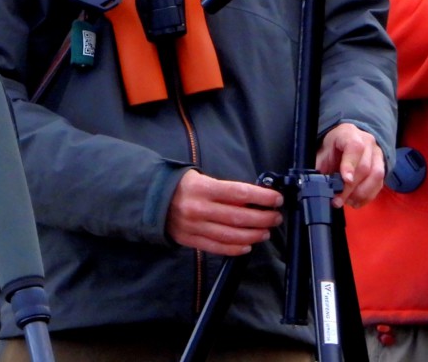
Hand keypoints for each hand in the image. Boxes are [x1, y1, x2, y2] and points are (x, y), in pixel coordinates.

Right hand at [166, 170, 282, 255]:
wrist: (152, 200)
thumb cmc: (182, 186)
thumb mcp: (201, 178)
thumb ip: (225, 190)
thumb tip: (253, 198)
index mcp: (203, 188)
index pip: (239, 193)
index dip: (261, 197)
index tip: (276, 199)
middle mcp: (199, 209)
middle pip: (239, 217)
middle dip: (263, 218)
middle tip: (275, 217)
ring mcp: (195, 227)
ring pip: (231, 236)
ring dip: (253, 235)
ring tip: (265, 232)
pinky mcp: (191, 241)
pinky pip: (217, 248)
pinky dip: (235, 249)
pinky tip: (248, 245)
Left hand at [315, 123, 384, 208]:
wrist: (345, 140)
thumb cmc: (333, 147)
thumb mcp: (322, 152)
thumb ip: (320, 166)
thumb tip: (318, 184)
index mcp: (349, 134)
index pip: (354, 147)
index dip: (350, 165)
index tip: (345, 180)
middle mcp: (367, 142)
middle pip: (364, 166)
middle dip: (351, 188)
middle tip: (339, 199)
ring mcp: (377, 153)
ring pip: (376, 175)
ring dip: (361, 193)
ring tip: (348, 201)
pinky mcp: (382, 166)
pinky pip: (379, 183)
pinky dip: (368, 196)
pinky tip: (356, 201)